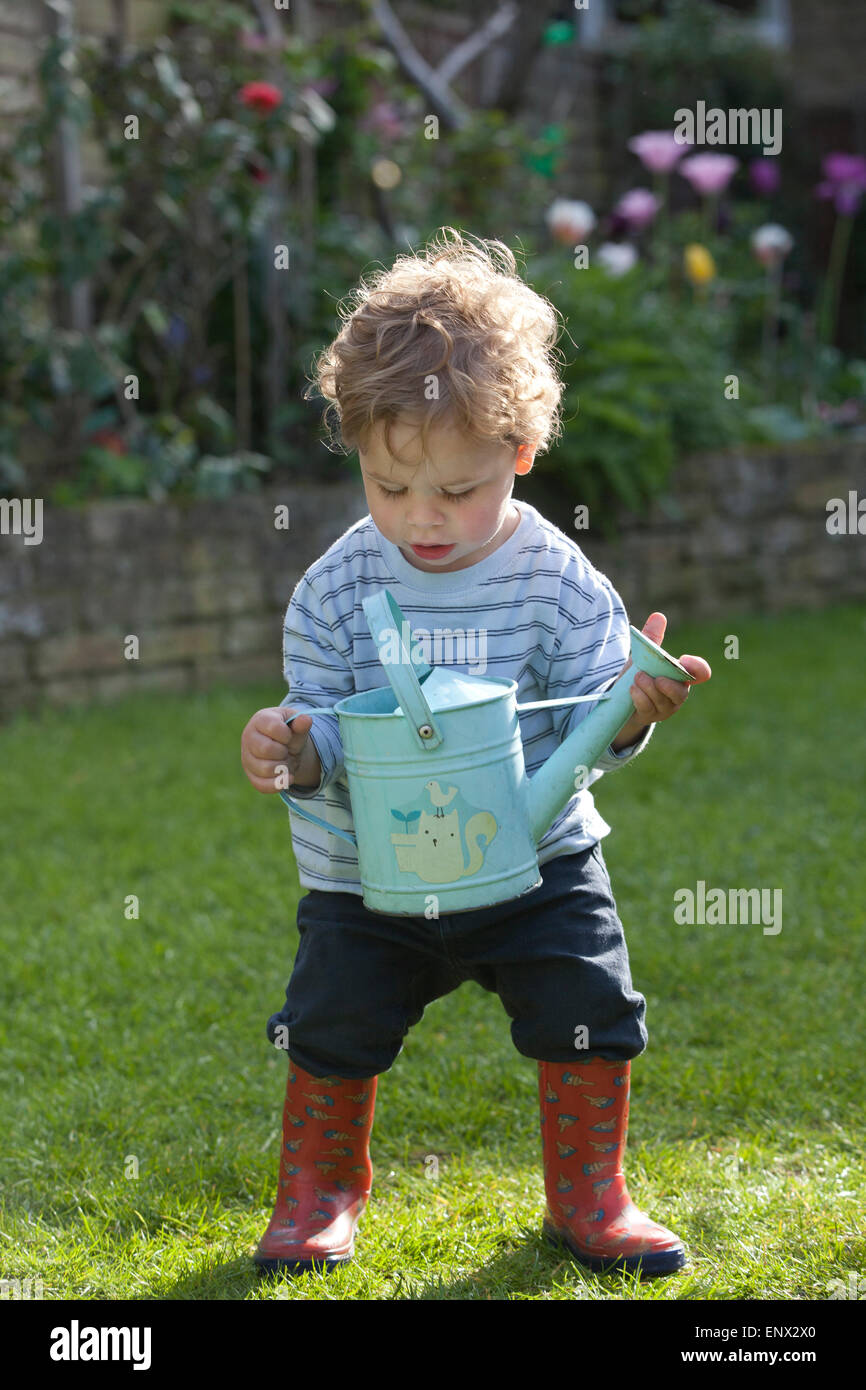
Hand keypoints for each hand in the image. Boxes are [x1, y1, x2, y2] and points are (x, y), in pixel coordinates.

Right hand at [240, 706, 319, 793]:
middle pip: (266, 749)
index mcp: (260, 720)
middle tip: (286, 750)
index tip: (288, 736)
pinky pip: (262, 785)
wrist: (285, 748)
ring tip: (286, 761)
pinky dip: (279, 784)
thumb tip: (306, 720)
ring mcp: (247, 758)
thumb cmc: (289, 732)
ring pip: (265, 769)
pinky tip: (288, 778)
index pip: (272, 727)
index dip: (286, 735)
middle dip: (283, 752)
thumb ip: (301, 723)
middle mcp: (249, 738)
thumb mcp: (296, 725)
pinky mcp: (251, 775)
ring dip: (283, 768)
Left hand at [611, 613, 711, 748]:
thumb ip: (651, 638)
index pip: (701, 673)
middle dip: (668, 684)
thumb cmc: (638, 674)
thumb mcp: (643, 655)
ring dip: (649, 688)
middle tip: (652, 676)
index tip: (684, 659)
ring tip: (636, 678)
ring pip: (664, 700)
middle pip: (682, 691)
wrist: (622, 698)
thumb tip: (659, 615)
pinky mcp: (652, 716)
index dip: (698, 667)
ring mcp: (666, 707)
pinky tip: (632, 690)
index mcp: (681, 675)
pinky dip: (640, 697)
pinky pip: (649, 708)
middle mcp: (678, 692)